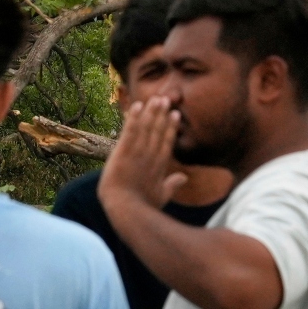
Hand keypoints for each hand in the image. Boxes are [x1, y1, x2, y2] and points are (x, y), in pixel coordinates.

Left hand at [98, 96, 187, 215]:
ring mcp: (138, 153)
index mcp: (160, 166)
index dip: (171, 127)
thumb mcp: (162, 196)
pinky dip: (133, 118)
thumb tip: (184, 178)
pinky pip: (130, 131)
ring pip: (146, 128)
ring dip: (151, 112)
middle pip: (158, 131)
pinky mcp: (123, 152)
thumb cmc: (143, 207)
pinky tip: (137, 106)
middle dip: (162, 115)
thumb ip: (173, 185)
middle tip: (166, 99)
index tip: (175, 114)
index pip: (167, 142)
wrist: (126, 210)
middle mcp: (151, 156)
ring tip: (156, 98)